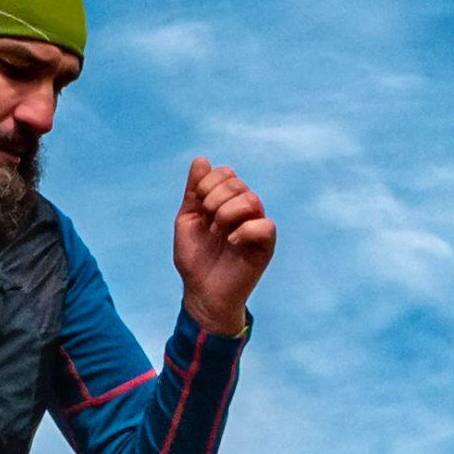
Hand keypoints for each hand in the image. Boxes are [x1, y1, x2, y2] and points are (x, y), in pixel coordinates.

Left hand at [172, 156, 274, 334]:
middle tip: (209, 223)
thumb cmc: (195, 260)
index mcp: (226, 202)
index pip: (226, 173)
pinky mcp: (266, 245)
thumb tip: (201, 160)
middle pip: (238, 184)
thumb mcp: (187, 221)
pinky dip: (245, 230)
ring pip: (252, 200)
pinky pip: (265, 224)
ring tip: (220, 232)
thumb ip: (194, 192)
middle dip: (215, 199)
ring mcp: (256, 226)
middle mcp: (244, 211)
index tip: (199, 206)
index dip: (210, 183)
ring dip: (228, 213)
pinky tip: (232, 242)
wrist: (202, 293)